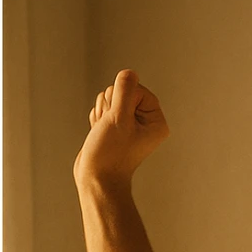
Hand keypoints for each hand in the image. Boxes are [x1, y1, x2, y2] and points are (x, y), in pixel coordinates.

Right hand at [73, 70, 168, 188]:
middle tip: (110, 128)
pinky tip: (100, 134)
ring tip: (104, 133)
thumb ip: (124, 91)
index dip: (122, 99)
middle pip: (122, 91)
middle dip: (110, 106)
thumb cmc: (110, 154)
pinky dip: (97, 119)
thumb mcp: (118, 118)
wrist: (96, 178)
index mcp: (156, 122)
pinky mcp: (115, 126)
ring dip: (102, 112)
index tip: (119, 120)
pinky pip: (102, 108)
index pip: (137, 88)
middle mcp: (146, 122)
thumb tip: (129, 72)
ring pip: (110, 98)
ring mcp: (129, 124)